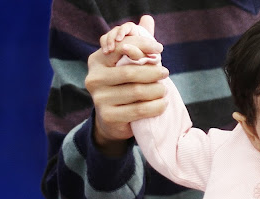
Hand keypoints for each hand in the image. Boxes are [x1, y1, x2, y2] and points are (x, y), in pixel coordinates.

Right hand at [85, 15, 167, 155]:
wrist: (112, 120)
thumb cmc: (123, 86)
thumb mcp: (127, 64)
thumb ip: (137, 43)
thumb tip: (147, 18)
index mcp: (97, 61)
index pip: (120, 47)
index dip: (142, 46)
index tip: (159, 50)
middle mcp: (93, 78)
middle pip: (130, 71)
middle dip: (153, 72)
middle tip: (166, 72)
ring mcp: (99, 99)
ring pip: (137, 92)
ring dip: (157, 90)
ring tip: (164, 90)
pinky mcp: (108, 116)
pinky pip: (139, 110)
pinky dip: (156, 106)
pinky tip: (163, 103)